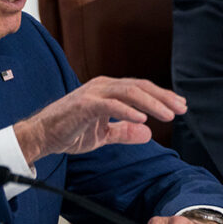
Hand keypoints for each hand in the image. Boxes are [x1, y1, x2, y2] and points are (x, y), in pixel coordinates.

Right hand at [13, 76, 186, 163]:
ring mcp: (93, 94)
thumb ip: (124, 132)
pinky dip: (127, 111)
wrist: (41, 137)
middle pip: (139, 87)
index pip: (140, 89)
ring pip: (129, 92)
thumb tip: (148, 132)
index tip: (180, 106)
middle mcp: (102, 86)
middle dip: (163, 97)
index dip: (161, 96)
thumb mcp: (103, 134)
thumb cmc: (69, 131)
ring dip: (151, 103)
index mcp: (108, 90)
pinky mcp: (84, 105)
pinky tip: (142, 119)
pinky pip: (110, 105)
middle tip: (181, 108)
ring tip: (168, 114)